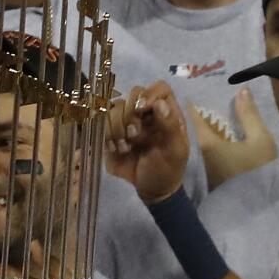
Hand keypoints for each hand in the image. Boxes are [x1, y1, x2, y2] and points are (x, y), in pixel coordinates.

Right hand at [106, 82, 189, 203]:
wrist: (150, 190)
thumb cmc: (167, 169)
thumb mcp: (175, 150)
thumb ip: (170, 126)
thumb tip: (160, 104)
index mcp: (167, 113)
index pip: (159, 88)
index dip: (149, 94)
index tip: (142, 110)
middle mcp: (147, 113)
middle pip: (134, 92)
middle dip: (130, 113)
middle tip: (135, 135)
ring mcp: (128, 121)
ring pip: (115, 106)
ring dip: (118, 127)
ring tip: (126, 147)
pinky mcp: (112, 132)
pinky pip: (103, 122)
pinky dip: (108, 135)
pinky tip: (117, 149)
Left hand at [189, 88, 276, 189]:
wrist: (263, 206)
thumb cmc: (261, 169)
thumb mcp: (260, 138)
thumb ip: (248, 114)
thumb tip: (240, 90)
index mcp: (207, 143)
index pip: (192, 116)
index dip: (192, 101)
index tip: (192, 88)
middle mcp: (199, 155)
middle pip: (191, 129)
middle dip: (194, 114)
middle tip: (199, 97)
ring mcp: (203, 169)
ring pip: (197, 142)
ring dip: (200, 129)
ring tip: (208, 112)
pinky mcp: (210, 178)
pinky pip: (203, 153)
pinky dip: (207, 142)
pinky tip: (216, 135)